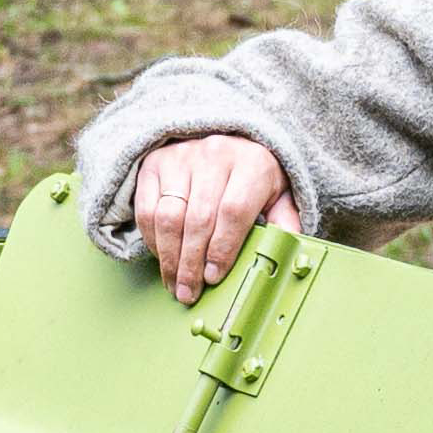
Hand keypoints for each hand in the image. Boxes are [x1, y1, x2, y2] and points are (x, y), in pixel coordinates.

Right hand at [130, 134, 289, 299]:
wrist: (227, 139)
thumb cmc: (254, 177)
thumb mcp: (278, 194)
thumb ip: (284, 222)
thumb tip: (286, 251)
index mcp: (251, 164)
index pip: (233, 211)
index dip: (222, 248)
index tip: (214, 277)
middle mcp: (215, 155)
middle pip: (198, 219)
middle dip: (191, 263)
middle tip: (189, 293)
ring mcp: (182, 157)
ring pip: (168, 216)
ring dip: (169, 257)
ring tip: (174, 283)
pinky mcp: (156, 163)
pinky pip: (146, 208)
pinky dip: (151, 239)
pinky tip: (162, 258)